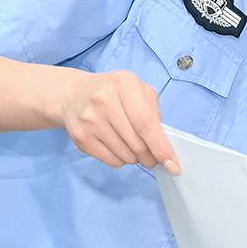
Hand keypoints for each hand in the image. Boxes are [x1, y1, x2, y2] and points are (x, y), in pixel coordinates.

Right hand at [59, 70, 179, 173]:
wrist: (74, 94)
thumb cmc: (114, 93)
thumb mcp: (138, 90)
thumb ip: (155, 114)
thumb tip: (166, 147)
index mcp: (124, 83)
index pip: (146, 123)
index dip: (161, 146)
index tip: (172, 164)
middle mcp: (104, 100)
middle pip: (137, 143)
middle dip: (150, 156)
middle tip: (152, 156)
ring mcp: (90, 119)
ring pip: (125, 155)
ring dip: (135, 158)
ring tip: (131, 144)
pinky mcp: (81, 137)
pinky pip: (112, 161)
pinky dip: (121, 159)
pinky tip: (117, 146)